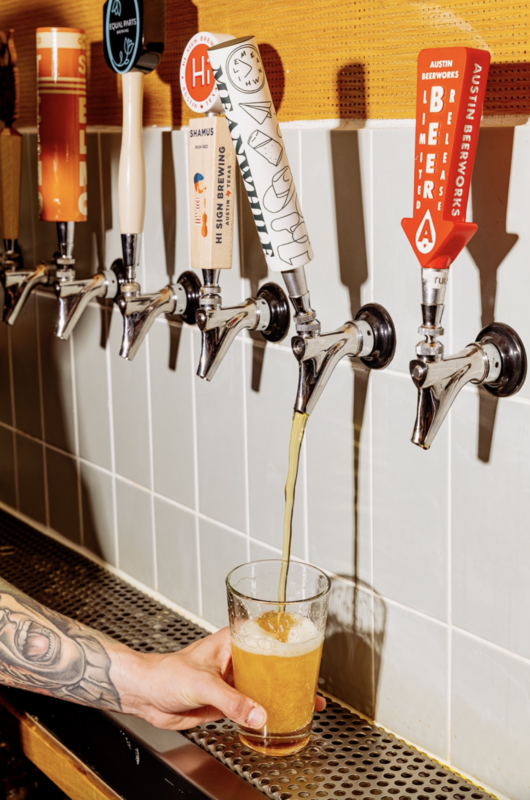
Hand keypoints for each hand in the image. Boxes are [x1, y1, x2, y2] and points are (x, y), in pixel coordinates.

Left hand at [112, 627, 325, 730]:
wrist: (145, 696)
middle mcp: (235, 659)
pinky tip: (278, 718)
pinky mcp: (226, 700)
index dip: (287, 638)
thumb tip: (259, 714)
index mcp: (231, 641)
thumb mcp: (203, 684)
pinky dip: (266, 712)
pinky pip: (252, 706)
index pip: (266, 634)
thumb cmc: (165, 674)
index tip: (309, 645)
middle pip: (270, 663)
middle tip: (313, 683)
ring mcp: (232, 680)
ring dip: (282, 694)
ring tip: (305, 703)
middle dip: (292, 673)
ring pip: (264, 685)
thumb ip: (232, 701)